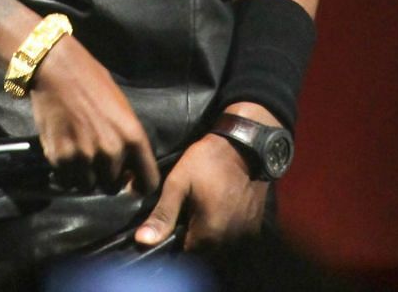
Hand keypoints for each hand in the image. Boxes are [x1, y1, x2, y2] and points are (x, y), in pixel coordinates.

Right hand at [29, 35, 160, 194]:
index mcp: (133, 137)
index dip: (138, 186)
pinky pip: (66, 179)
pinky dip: (65, 171)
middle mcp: (112, 152)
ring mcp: (85, 157)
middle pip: (112, 186)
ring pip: (88, 186)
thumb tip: (131, 167)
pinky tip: (63, 151)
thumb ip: (128, 139)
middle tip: (95, 158)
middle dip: (105, 176)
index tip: (130, 182)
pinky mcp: (60, 157)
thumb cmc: (92, 82)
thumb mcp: (122, 108)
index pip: (148, 183)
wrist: (57, 69)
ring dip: (84, 175)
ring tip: (78, 154)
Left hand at [134, 133, 267, 249]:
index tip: (176, 216)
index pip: (184, 251)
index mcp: (209, 234)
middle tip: (192, 205)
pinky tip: (222, 205)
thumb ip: (162, 215)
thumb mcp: (178, 183)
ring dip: (210, 229)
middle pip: (203, 249)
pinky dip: (226, 225)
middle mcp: (229, 241)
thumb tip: (142, 240)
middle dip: (193, 232)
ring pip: (219, 243)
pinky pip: (234, 235)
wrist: (245, 146)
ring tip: (207, 203)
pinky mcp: (254, 226)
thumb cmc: (209, 161)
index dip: (176, 235)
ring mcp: (245, 234)